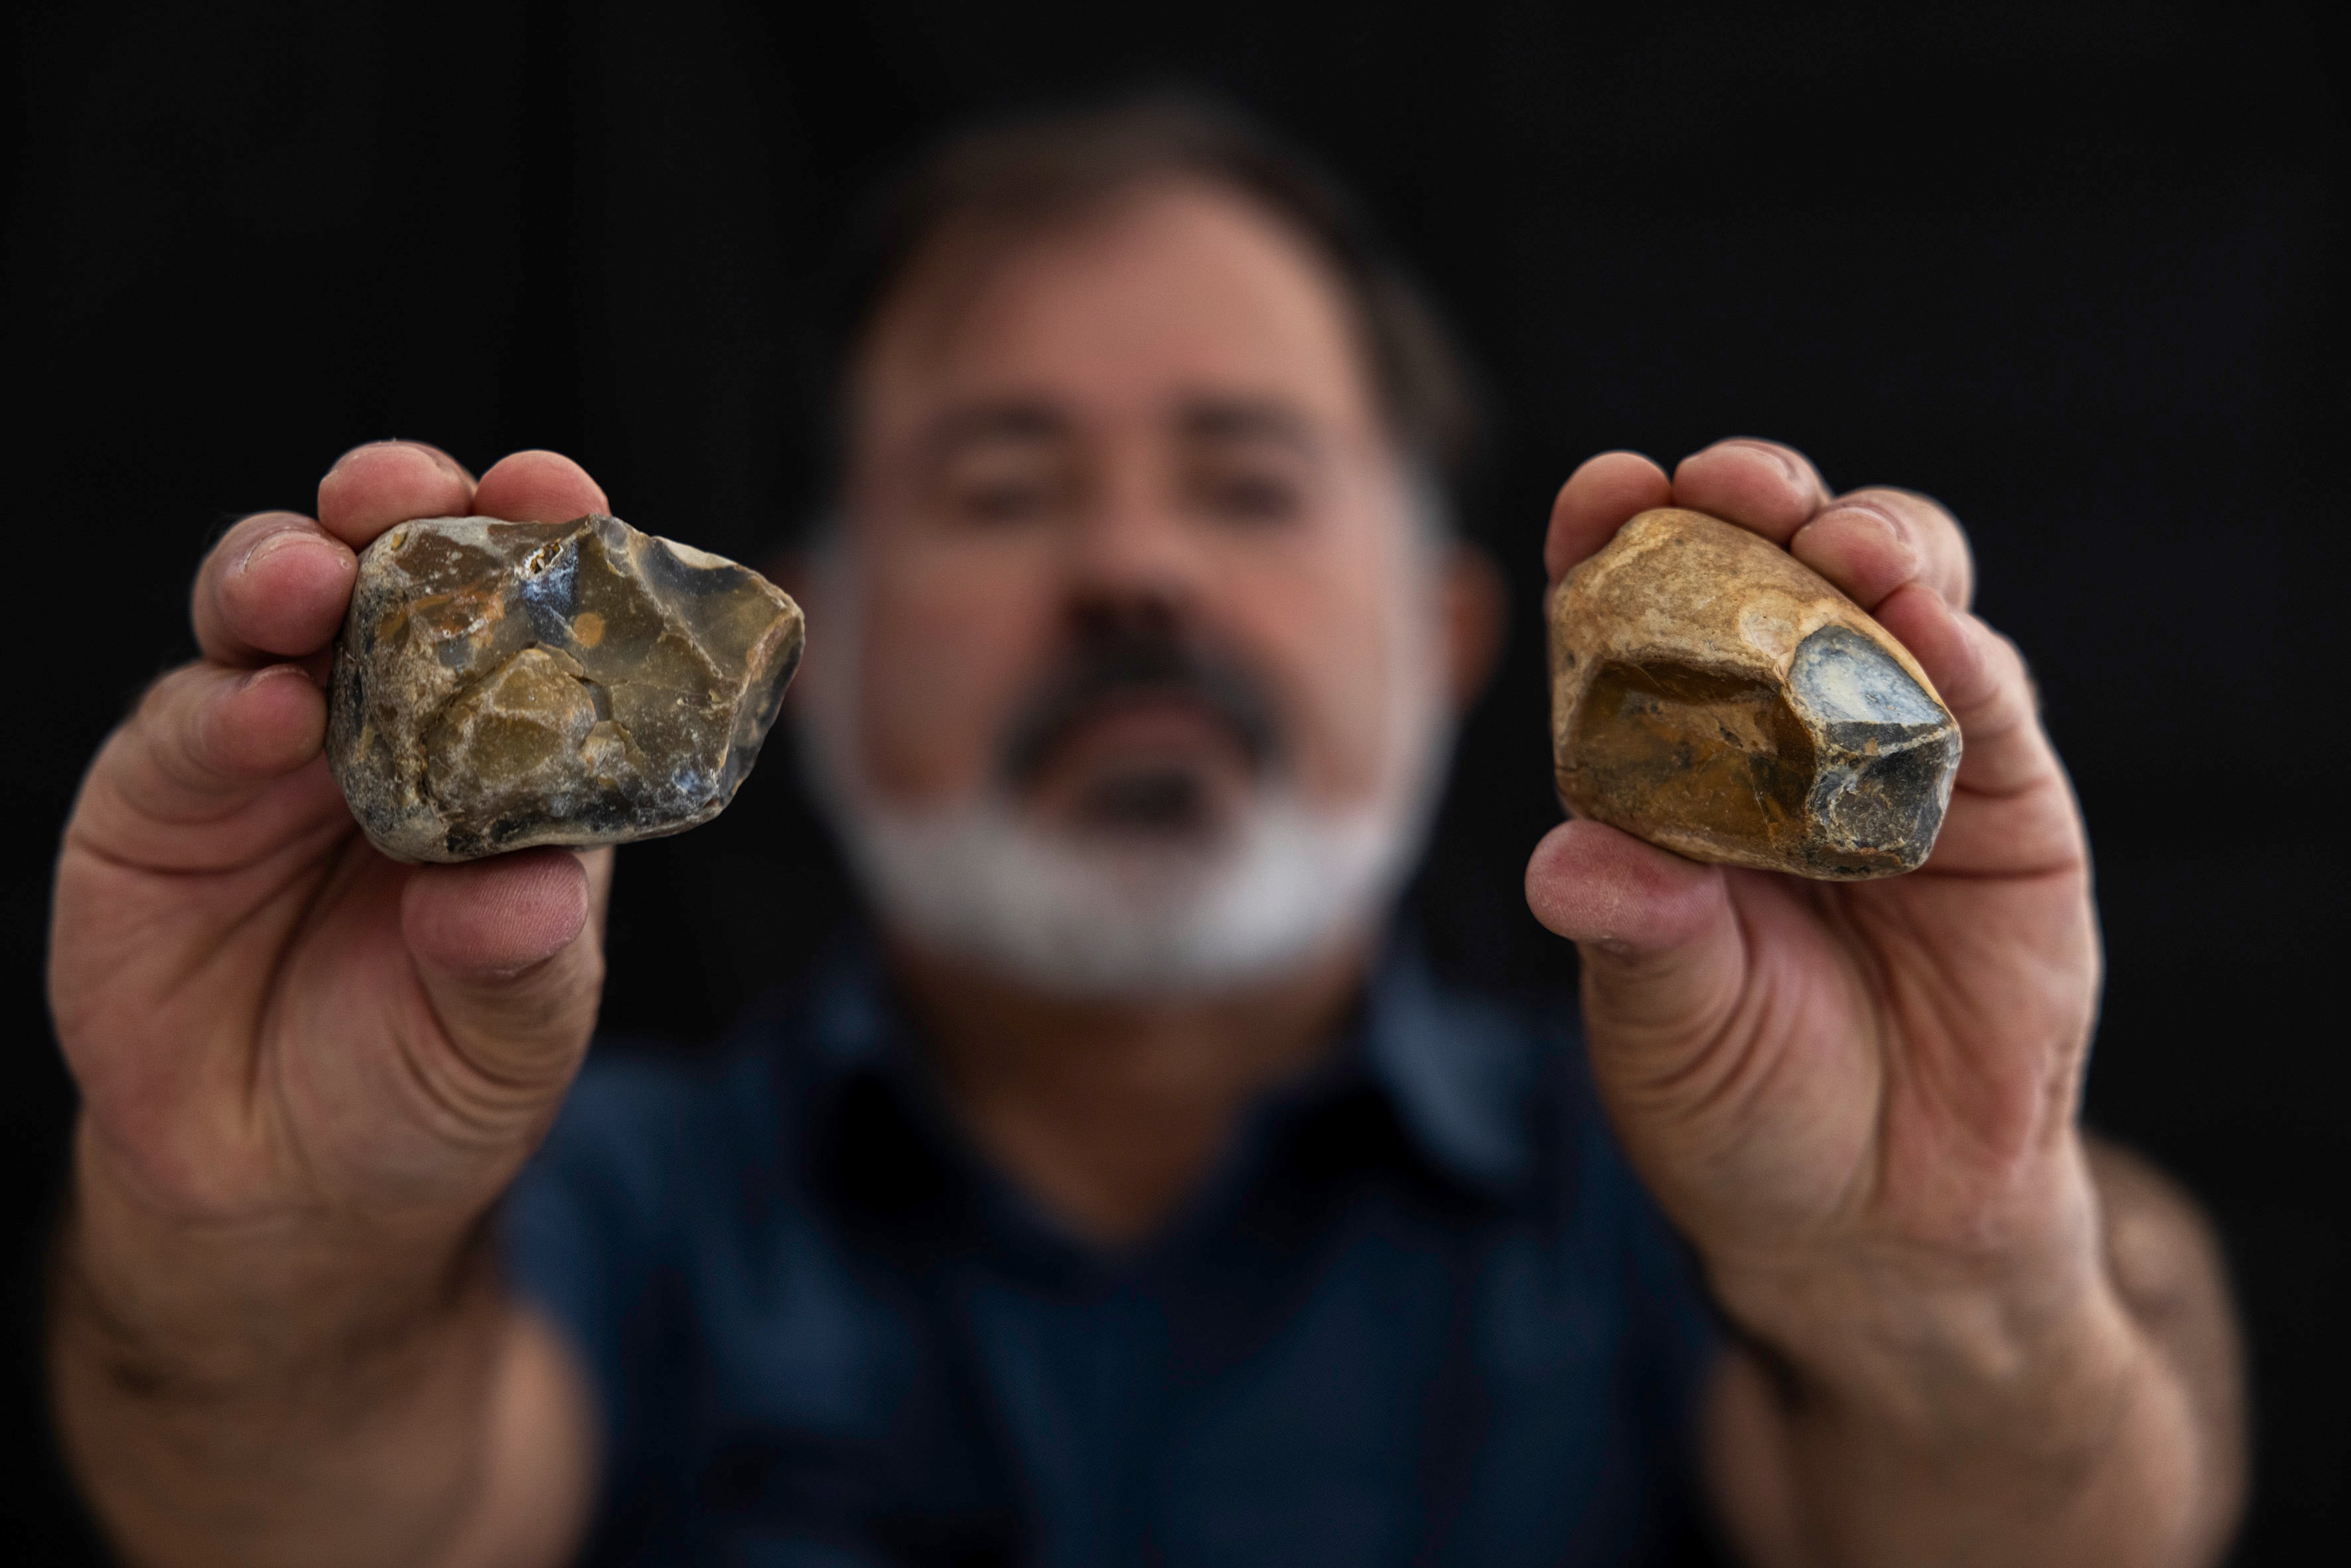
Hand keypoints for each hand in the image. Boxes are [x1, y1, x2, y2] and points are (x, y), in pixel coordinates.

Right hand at [51, 443, 614, 1278]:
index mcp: (508, 752)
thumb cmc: (430, 1084)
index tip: (561, 495)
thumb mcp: (511, 1037)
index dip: (544, 543)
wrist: (288, 1192)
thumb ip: (521, 960)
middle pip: (390, 571)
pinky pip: (188, 725)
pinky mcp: (162, 794)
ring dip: (290, 572)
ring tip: (316, 580)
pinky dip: (225, 705)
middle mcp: (392, 720)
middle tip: (410, 494)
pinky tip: (266, 713)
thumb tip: (530, 890)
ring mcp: (270, 746)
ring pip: (268, 612)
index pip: (531, 617)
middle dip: (400, 508)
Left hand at [1525, 439, 2106, 1367]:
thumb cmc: (1739, 1109)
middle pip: (1768, 572)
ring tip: (1839, 543)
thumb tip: (1569, 862)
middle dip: (1750, 503)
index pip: (1632, 620)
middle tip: (1729, 482)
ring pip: (1890, 601)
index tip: (1605, 490)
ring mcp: (1895, 753)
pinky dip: (1958, 649)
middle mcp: (1776, 736)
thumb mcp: (1663, 1026)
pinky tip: (1927, 621)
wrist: (1879, 1219)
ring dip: (1867, 546)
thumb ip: (1634, 933)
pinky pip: (1987, 701)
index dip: (1616, 541)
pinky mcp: (2005, 801)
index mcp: (1662, 766)